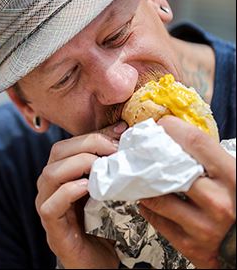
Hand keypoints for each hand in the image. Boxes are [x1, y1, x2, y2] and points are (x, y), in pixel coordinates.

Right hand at [35, 121, 126, 268]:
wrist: (99, 261)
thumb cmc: (103, 221)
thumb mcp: (106, 185)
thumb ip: (107, 160)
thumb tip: (121, 129)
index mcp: (61, 173)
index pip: (67, 144)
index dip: (91, 136)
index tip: (118, 136)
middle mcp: (49, 186)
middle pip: (57, 153)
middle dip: (86, 146)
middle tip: (113, 151)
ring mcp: (47, 207)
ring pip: (49, 175)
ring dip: (78, 165)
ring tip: (101, 168)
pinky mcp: (52, 228)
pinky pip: (50, 205)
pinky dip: (68, 192)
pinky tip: (87, 189)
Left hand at [139, 116, 235, 268]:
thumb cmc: (235, 200)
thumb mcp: (230, 173)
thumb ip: (208, 156)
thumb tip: (174, 131)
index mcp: (232, 177)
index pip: (196, 141)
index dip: (173, 128)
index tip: (162, 125)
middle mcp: (218, 202)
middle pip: (169, 169)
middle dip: (151, 156)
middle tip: (143, 149)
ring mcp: (203, 227)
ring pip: (156, 196)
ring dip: (144, 183)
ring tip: (143, 175)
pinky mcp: (189, 245)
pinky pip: (155, 218)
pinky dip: (148, 205)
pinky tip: (150, 197)